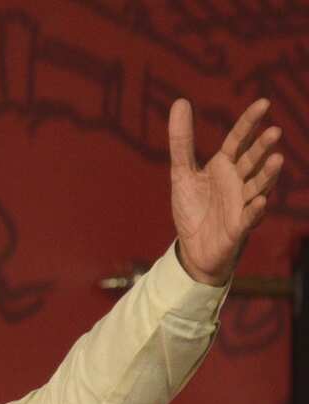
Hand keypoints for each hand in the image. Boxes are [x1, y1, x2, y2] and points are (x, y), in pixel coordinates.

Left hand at [168, 97, 282, 285]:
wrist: (193, 248)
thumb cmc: (193, 208)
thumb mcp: (182, 173)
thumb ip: (182, 141)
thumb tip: (180, 101)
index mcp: (224, 166)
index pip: (239, 139)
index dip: (250, 122)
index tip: (264, 103)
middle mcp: (238, 182)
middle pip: (251, 161)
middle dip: (262, 148)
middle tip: (274, 131)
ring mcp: (241, 204)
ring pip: (257, 186)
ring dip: (267, 175)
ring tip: (277, 159)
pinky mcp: (239, 227)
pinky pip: (250, 217)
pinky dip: (255, 210)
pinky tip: (260, 201)